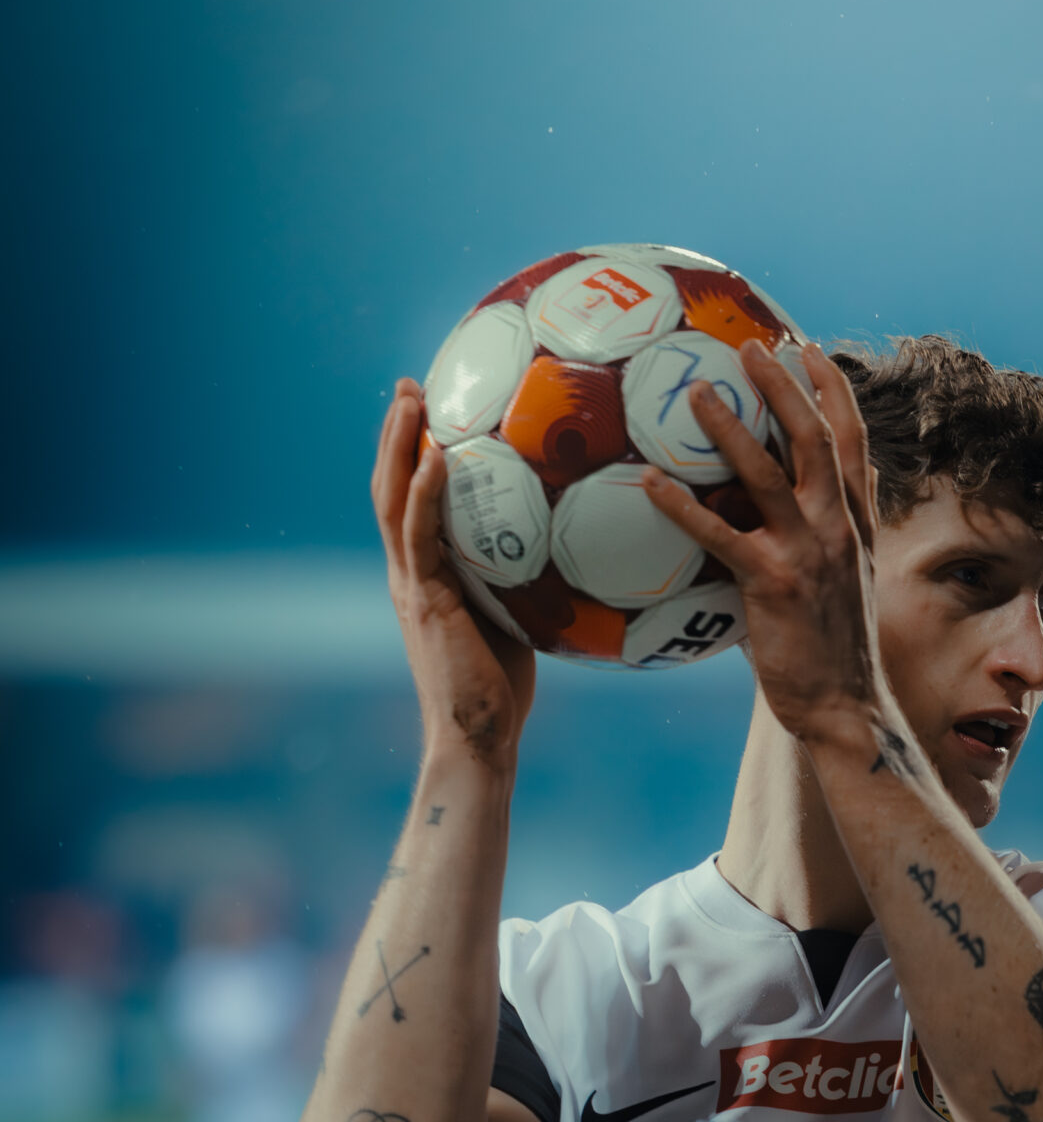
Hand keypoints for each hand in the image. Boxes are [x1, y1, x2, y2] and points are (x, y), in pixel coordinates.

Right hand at [372, 380, 534, 768]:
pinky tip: (439, 456)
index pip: (411, 501)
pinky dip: (425, 492)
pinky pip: (420, 533)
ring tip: (411, 397)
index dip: (412, 454)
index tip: (426, 409)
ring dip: (399, 444)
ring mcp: (410, 582)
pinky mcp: (423, 598)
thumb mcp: (517, 618)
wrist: (478, 736)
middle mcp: (408, 571)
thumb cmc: (503, 688)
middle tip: (410, 385)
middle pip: (390, 486)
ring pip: (393, 498)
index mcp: (425, 574)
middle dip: (397, 433)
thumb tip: (574, 547)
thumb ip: (526, 579)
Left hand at [637, 341, 887, 745]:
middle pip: (815, 438)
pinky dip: (682, 505)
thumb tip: (782, 515)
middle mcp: (837, 528)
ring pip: (768, 472)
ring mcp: (808, 552)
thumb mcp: (843, 585)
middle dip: (785, 386)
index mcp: (856, 526)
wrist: (845, 708)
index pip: (853, 442)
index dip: (832, 391)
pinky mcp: (773, 583)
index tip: (808, 350)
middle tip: (753, 347)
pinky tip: (648, 482)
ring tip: (696, 391)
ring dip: (731, 427)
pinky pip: (720, 534)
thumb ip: (822, 541)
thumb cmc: (832, 653)